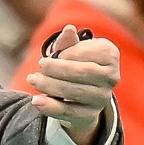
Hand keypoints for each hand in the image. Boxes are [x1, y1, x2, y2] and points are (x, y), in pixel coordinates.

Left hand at [27, 30, 118, 144]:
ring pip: (74, 92)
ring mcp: (102, 98)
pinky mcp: (90, 116)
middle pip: (84, 72)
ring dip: (50, 86)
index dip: (71, 53)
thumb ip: (68, 41)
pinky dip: (51, 107)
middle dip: (59, 68)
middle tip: (40, 65)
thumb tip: (69, 29)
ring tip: (32, 79)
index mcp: (110, 55)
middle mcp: (111, 77)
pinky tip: (37, 101)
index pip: (92, 53)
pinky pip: (69, 111)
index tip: (54, 54)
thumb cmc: (75, 63)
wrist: (80, 96)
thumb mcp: (71, 50)